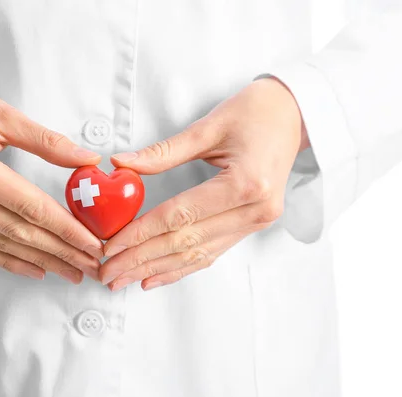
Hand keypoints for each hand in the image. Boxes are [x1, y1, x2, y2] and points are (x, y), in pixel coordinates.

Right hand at [0, 61, 103, 282]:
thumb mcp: (3, 113)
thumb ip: (47, 142)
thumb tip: (87, 160)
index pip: (29, 207)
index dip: (66, 229)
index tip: (93, 244)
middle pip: (16, 232)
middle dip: (59, 252)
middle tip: (91, 265)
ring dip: (38, 260)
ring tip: (70, 271)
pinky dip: (7, 259)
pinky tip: (33, 267)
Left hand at [99, 77, 309, 290]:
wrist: (293, 115)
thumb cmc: (255, 112)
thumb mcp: (207, 127)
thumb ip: (162, 152)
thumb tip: (121, 164)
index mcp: (244, 183)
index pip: (179, 216)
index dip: (141, 234)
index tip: (111, 246)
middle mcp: (254, 210)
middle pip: (186, 242)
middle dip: (142, 260)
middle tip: (108, 273)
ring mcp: (256, 221)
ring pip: (197, 254)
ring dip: (157, 269)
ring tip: (124, 279)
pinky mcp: (252, 224)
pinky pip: (212, 251)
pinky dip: (181, 267)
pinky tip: (156, 276)